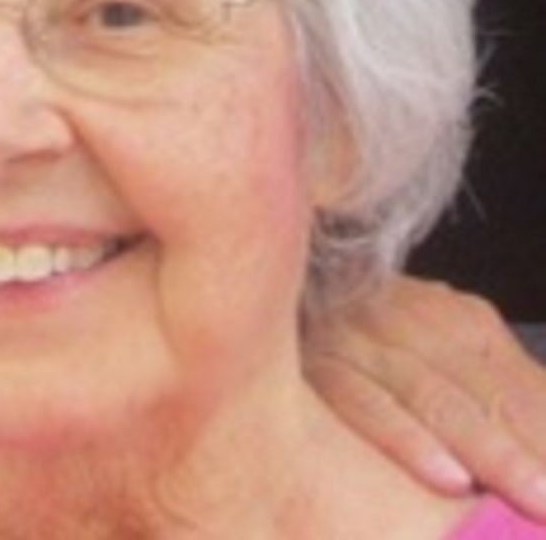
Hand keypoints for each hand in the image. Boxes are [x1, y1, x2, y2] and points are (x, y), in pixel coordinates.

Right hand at [304, 275, 545, 520]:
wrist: (281, 305)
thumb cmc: (368, 351)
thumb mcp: (436, 355)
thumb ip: (498, 391)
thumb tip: (540, 441)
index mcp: (450, 315)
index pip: (514, 380)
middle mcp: (403, 314)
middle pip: (479, 388)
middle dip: (529, 448)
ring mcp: (354, 334)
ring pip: (430, 395)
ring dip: (488, 451)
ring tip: (534, 496)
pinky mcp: (312, 361)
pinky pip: (363, 402)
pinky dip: (405, 439)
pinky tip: (448, 480)